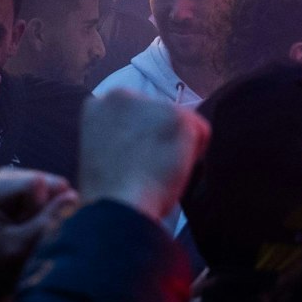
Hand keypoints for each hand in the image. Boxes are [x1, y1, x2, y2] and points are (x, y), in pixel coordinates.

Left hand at [0, 167, 80, 301]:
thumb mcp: (21, 246)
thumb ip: (47, 221)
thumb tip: (73, 195)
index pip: (36, 184)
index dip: (41, 209)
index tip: (23, 233)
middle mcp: (4, 177)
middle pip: (47, 185)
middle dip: (47, 211)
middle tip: (26, 235)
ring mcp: (17, 183)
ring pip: (55, 192)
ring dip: (50, 215)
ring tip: (28, 234)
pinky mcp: (30, 192)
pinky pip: (56, 198)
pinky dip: (51, 216)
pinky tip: (34, 229)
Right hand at [80, 90, 209, 223]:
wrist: (117, 207)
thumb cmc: (109, 194)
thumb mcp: (102, 154)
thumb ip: (120, 136)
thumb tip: (146, 138)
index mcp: (99, 105)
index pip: (134, 115)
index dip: (140, 140)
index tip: (136, 160)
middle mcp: (122, 95)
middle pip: (157, 114)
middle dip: (160, 138)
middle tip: (151, 169)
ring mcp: (150, 103)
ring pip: (179, 123)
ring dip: (176, 146)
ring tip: (158, 173)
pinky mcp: (175, 115)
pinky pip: (201, 132)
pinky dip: (194, 154)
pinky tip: (172, 169)